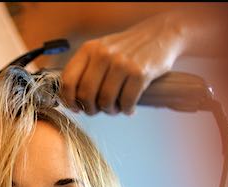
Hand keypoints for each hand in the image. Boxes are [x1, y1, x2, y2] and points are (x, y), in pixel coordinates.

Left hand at [60, 12, 188, 115]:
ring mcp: (121, 63)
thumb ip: (86, 69)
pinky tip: (129, 108)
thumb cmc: (127, 49)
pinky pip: (126, 102)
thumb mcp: (102, 50)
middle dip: (90, 109)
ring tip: (115, 108)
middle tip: (98, 110)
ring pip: (106, 100)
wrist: (159, 34)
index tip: (76, 108)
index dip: (69, 100)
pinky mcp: (139, 73)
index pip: (68, 80)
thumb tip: (74, 100)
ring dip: (110, 111)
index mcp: (89, 49)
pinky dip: (126, 110)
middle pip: (86, 94)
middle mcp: (103, 54)